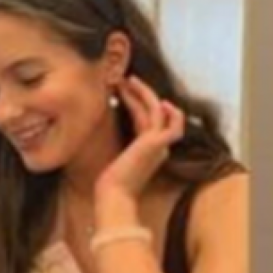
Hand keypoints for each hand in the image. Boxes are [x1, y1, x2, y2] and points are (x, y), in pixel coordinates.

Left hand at [97, 77, 186, 206]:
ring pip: (159, 112)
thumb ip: (116, 142)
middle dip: (141, 93)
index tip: (121, 90)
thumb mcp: (113, 155)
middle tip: (126, 79)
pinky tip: (150, 94)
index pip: (146, 120)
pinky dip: (168, 109)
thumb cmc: (110, 181)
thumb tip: (102, 124)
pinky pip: (170, 121)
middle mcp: (159, 148)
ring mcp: (160, 145)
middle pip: (155, 113)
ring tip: (129, 79)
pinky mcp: (158, 143)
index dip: (135, 103)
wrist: (114, 194)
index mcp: (149, 151)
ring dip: (145, 93)